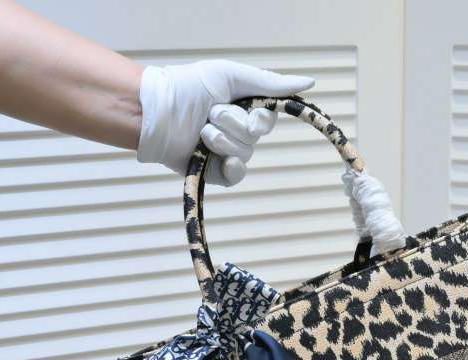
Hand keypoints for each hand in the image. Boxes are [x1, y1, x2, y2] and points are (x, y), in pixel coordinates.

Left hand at [137, 59, 313, 185]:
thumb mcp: (231, 76)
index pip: (268, 121)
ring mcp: (229, 154)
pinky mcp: (217, 173)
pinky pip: (237, 175)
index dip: (260, 119)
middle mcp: (239, 133)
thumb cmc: (189, 87)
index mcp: (245, 110)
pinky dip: (231, 167)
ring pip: (244, 153)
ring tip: (200, 130)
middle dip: (232, 123)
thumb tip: (309, 82)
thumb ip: (269, 82)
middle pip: (255, 138)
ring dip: (221, 139)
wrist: (157, 112)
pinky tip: (217, 158)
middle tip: (210, 113)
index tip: (249, 112)